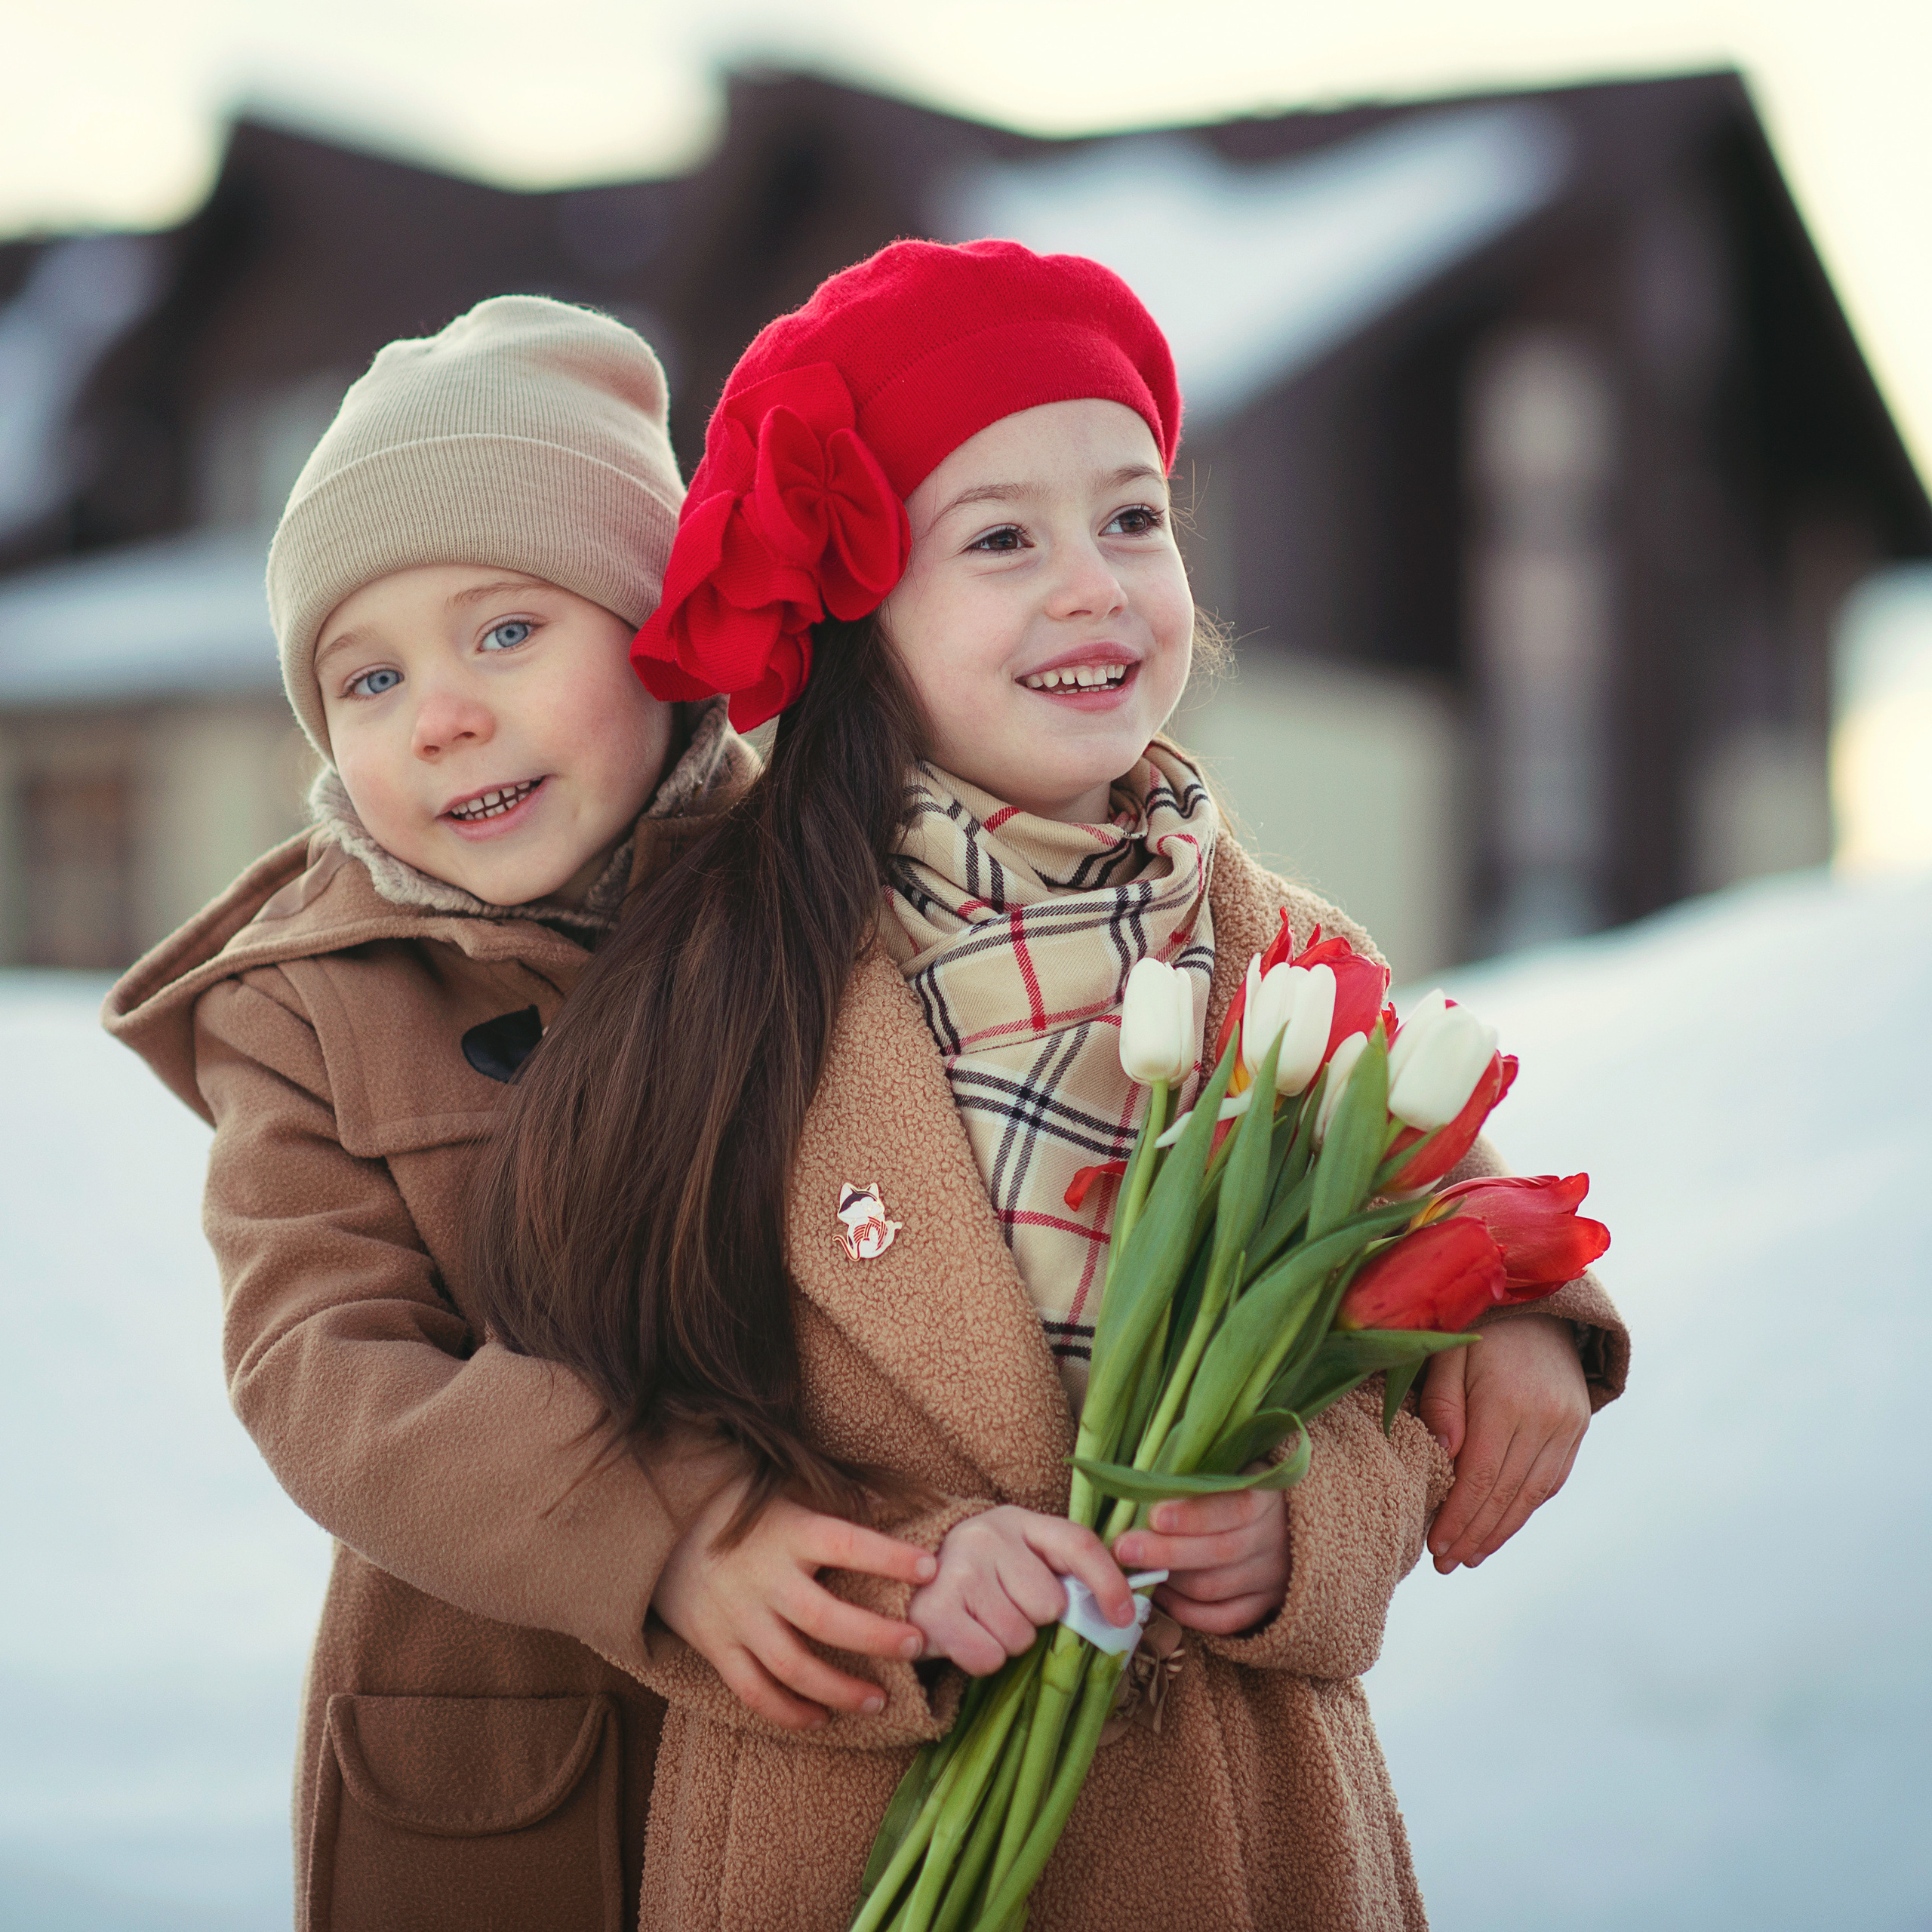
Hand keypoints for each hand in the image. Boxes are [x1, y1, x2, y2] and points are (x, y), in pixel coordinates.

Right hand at [653, 1478, 936, 1729]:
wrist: (659, 1527)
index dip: (889, 1558)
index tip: (931, 1568)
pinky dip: (788, 1712)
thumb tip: (892, 1499)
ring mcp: (738, 1617)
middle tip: (917, 1645)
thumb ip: (835, 1499)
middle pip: (825, 1618)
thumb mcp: (785, 1491)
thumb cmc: (738, 1506)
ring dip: (840, 1689)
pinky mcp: (716, 1646)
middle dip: (875, 1637)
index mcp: (788, 1532)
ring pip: (793, 1666)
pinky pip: (754, 1691)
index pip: (848, 1544)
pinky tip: (821, 1719)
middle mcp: (764, 1577)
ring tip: (880, 1701)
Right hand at [910, 1506, 1134, 1675]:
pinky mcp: (936, 1610)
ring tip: (979, 1619)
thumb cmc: (977, 1572)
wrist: (900, 1575)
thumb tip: (1121, 1615)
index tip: (1125, 1617)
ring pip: (1019, 1637)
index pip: (1077, 1544)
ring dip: (1005, 1642)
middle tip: (1004, 1607)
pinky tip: (962, 1634)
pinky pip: (989, 1658)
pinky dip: (980, 1659)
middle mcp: (989, 1537)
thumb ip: (1061, 1572)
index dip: (1108, 1581)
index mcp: (1019, 1521)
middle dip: (1034, 1620)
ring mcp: (960, 1571)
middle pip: (1049, 1604)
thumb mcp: (1017, 1555)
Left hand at [1113, 1487, 1289, 1635]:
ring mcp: (1271, 1577)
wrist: (1281, 1522)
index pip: (1235, 1508)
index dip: (1194, 1515)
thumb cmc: (1236, 1486)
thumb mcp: (1229, 1468)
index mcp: (1266, 1497)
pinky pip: (1223, 1619)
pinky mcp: (1264, 1605)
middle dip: (1166, 1552)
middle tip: (1124, 1548)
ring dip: (1170, 1581)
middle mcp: (1273, 1539)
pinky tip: (1161, 1595)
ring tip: (1134, 1570)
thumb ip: (1196, 1475)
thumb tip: (1143, 1480)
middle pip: (1219, 1552)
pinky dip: (1187, 1611)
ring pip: (1214, 1587)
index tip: (1155, 1516)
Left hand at [1420, 1312, 1588, 1572]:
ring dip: (1501, 1531)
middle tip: (1447, 1562)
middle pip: (1507, 1493)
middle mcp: (1544, 1417)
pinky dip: (1525, 1508)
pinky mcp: (1578, 1426)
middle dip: (1475, 1534)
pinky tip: (1501, 1526)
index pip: (1481, 1476)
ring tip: (1470, 1556)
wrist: (1536, 1298)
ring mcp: (1567, 1424)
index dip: (1458, 1516)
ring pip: (1533, 1495)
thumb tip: (1446, 1457)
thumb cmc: (1476, 1326)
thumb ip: (1442, 1402)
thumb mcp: (1446, 1351)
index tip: (1435, 1544)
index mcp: (1507, 1399)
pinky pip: (1552, 1480)